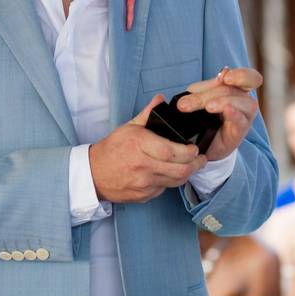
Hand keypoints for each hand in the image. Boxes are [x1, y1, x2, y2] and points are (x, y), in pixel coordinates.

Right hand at [89, 94, 207, 202]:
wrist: (93, 174)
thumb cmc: (111, 149)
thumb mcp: (128, 127)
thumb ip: (148, 114)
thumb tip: (161, 99)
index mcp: (139, 145)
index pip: (171, 151)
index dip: (188, 152)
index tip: (194, 148)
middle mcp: (142, 166)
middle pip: (179, 169)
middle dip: (196, 164)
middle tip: (201, 158)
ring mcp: (143, 184)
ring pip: (175, 182)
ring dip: (188, 174)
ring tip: (193, 165)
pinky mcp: (143, 196)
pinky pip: (165, 189)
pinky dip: (171, 181)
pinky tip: (172, 173)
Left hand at [177, 67, 261, 160]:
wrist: (199, 143)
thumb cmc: (203, 116)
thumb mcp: (199, 96)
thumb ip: (206, 87)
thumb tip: (214, 79)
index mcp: (237, 89)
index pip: (249, 77)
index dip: (241, 75)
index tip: (225, 77)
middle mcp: (244, 101)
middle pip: (233, 90)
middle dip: (207, 95)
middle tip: (185, 104)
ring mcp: (244, 117)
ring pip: (239, 102)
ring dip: (220, 102)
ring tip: (207, 107)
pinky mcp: (239, 132)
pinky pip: (241, 120)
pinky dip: (234, 113)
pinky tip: (227, 111)